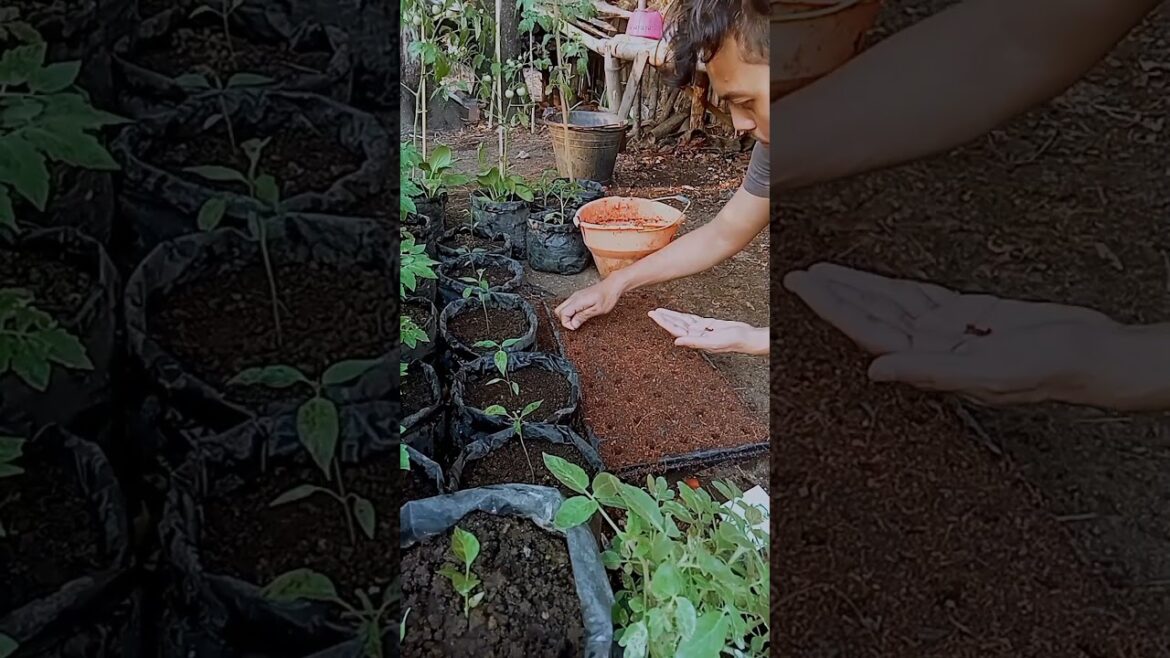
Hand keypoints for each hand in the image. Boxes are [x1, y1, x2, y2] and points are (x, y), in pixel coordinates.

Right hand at [555, 280, 621, 329]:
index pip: (562, 314)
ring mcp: (575, 296)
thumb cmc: (608, 296)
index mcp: (577, 301)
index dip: (567, 323)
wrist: (613, 285)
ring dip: (567, 316)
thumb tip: (573, 324)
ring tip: (578, 320)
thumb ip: (583, 316)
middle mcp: (573, 297)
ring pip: (562, 308)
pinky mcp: (578, 296)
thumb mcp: (597, 310)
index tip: (575, 327)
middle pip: (558, 311)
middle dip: (564, 320)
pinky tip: (580, 314)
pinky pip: (568, 305)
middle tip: (575, 324)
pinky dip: (571, 312)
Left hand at [648, 308, 768, 354]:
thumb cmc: (733, 342)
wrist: (746, 337)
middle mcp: (696, 335)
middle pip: (676, 325)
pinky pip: (692, 319)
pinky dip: (684, 316)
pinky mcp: (708, 324)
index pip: (675, 330)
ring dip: (671, 316)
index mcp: (695, 340)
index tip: (654, 315)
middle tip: (651, 312)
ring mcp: (701, 330)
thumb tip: (677, 342)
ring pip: (682, 321)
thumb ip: (694, 342)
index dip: (664, 322)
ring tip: (660, 311)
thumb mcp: (713, 342)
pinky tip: (676, 314)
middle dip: (664, 318)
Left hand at [783, 263, 1121, 405]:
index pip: (869, 333)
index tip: (805, 287)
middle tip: (798, 276)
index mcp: (930, 365)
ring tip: (822, 271)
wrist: (1092, 356)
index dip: (834, 308)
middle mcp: (930, 347)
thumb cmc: (1049, 371)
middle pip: (871, 316)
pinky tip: (868, 280)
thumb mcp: (989, 373)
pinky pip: (920, 297)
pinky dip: (892, 288)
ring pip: (890, 303)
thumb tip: (876, 371)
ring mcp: (947, 330)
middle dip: (834, 296)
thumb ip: (929, 371)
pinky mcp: (967, 313)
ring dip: (857, 287)